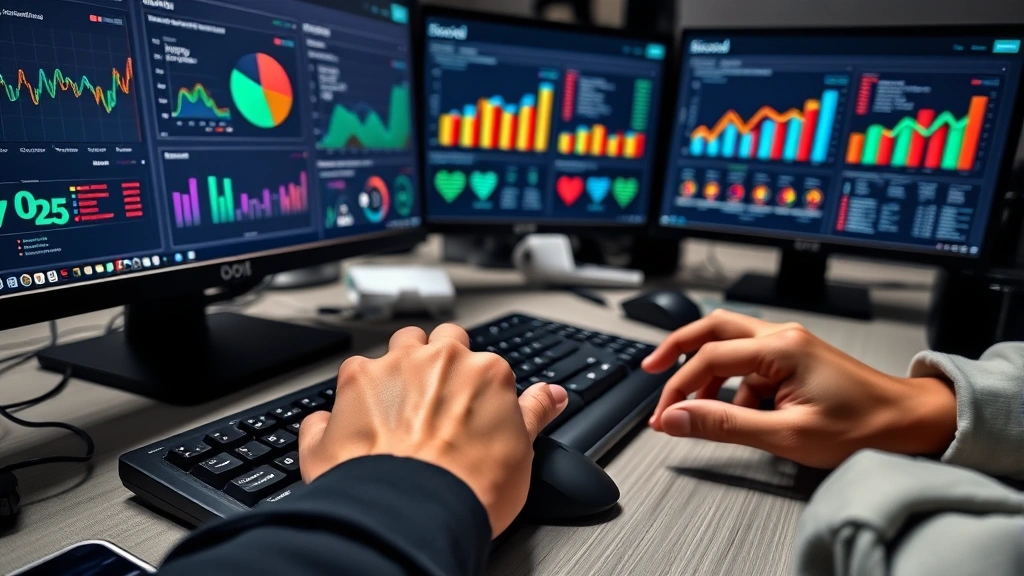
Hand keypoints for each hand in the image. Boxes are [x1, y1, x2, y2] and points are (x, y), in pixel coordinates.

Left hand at [298, 324, 568, 535]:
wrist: (412, 514)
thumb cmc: (469, 489)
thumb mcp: (522, 450)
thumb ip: (534, 412)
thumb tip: (551, 395)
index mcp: (482, 371)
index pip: (480, 360)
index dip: (473, 384)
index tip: (469, 404)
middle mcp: (433, 360)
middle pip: (433, 341)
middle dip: (432, 360)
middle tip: (433, 400)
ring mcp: (385, 372)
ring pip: (387, 351)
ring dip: (390, 372)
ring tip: (392, 413)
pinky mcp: (345, 394)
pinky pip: (342, 391)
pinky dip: (342, 414)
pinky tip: (352, 438)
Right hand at [642, 310, 956, 467]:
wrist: (909, 423)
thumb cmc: (863, 427)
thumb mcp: (786, 434)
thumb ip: (725, 425)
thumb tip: (679, 418)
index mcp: (779, 348)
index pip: (708, 358)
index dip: (677, 387)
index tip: (663, 416)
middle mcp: (782, 336)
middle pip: (712, 328)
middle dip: (677, 349)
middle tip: (651, 369)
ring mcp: (789, 344)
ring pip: (729, 344)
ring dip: (706, 372)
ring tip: (696, 409)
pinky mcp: (794, 358)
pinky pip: (749, 363)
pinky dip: (733, 385)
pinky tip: (739, 414)